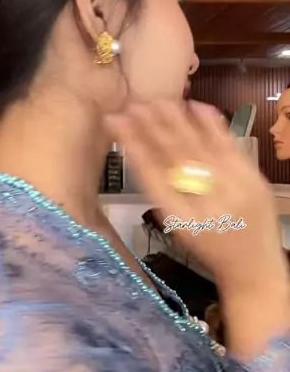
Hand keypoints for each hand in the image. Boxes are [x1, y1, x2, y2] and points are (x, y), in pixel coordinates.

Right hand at [107, 101, 285, 291]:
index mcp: (181, 219)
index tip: (116, 122)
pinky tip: (196, 106)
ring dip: (177, 121)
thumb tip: (137, 149)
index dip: (132, 145)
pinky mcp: (254, 181)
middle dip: (151, 128)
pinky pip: (231, 148)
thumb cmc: (209, 246)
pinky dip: (213, 126)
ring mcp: (234, 191)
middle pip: (174, 157)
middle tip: (133, 105)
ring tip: (158, 101)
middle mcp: (206, 205)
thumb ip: (161, 191)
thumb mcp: (178, 226)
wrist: (253, 269)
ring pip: (200, 149)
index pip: (151, 175)